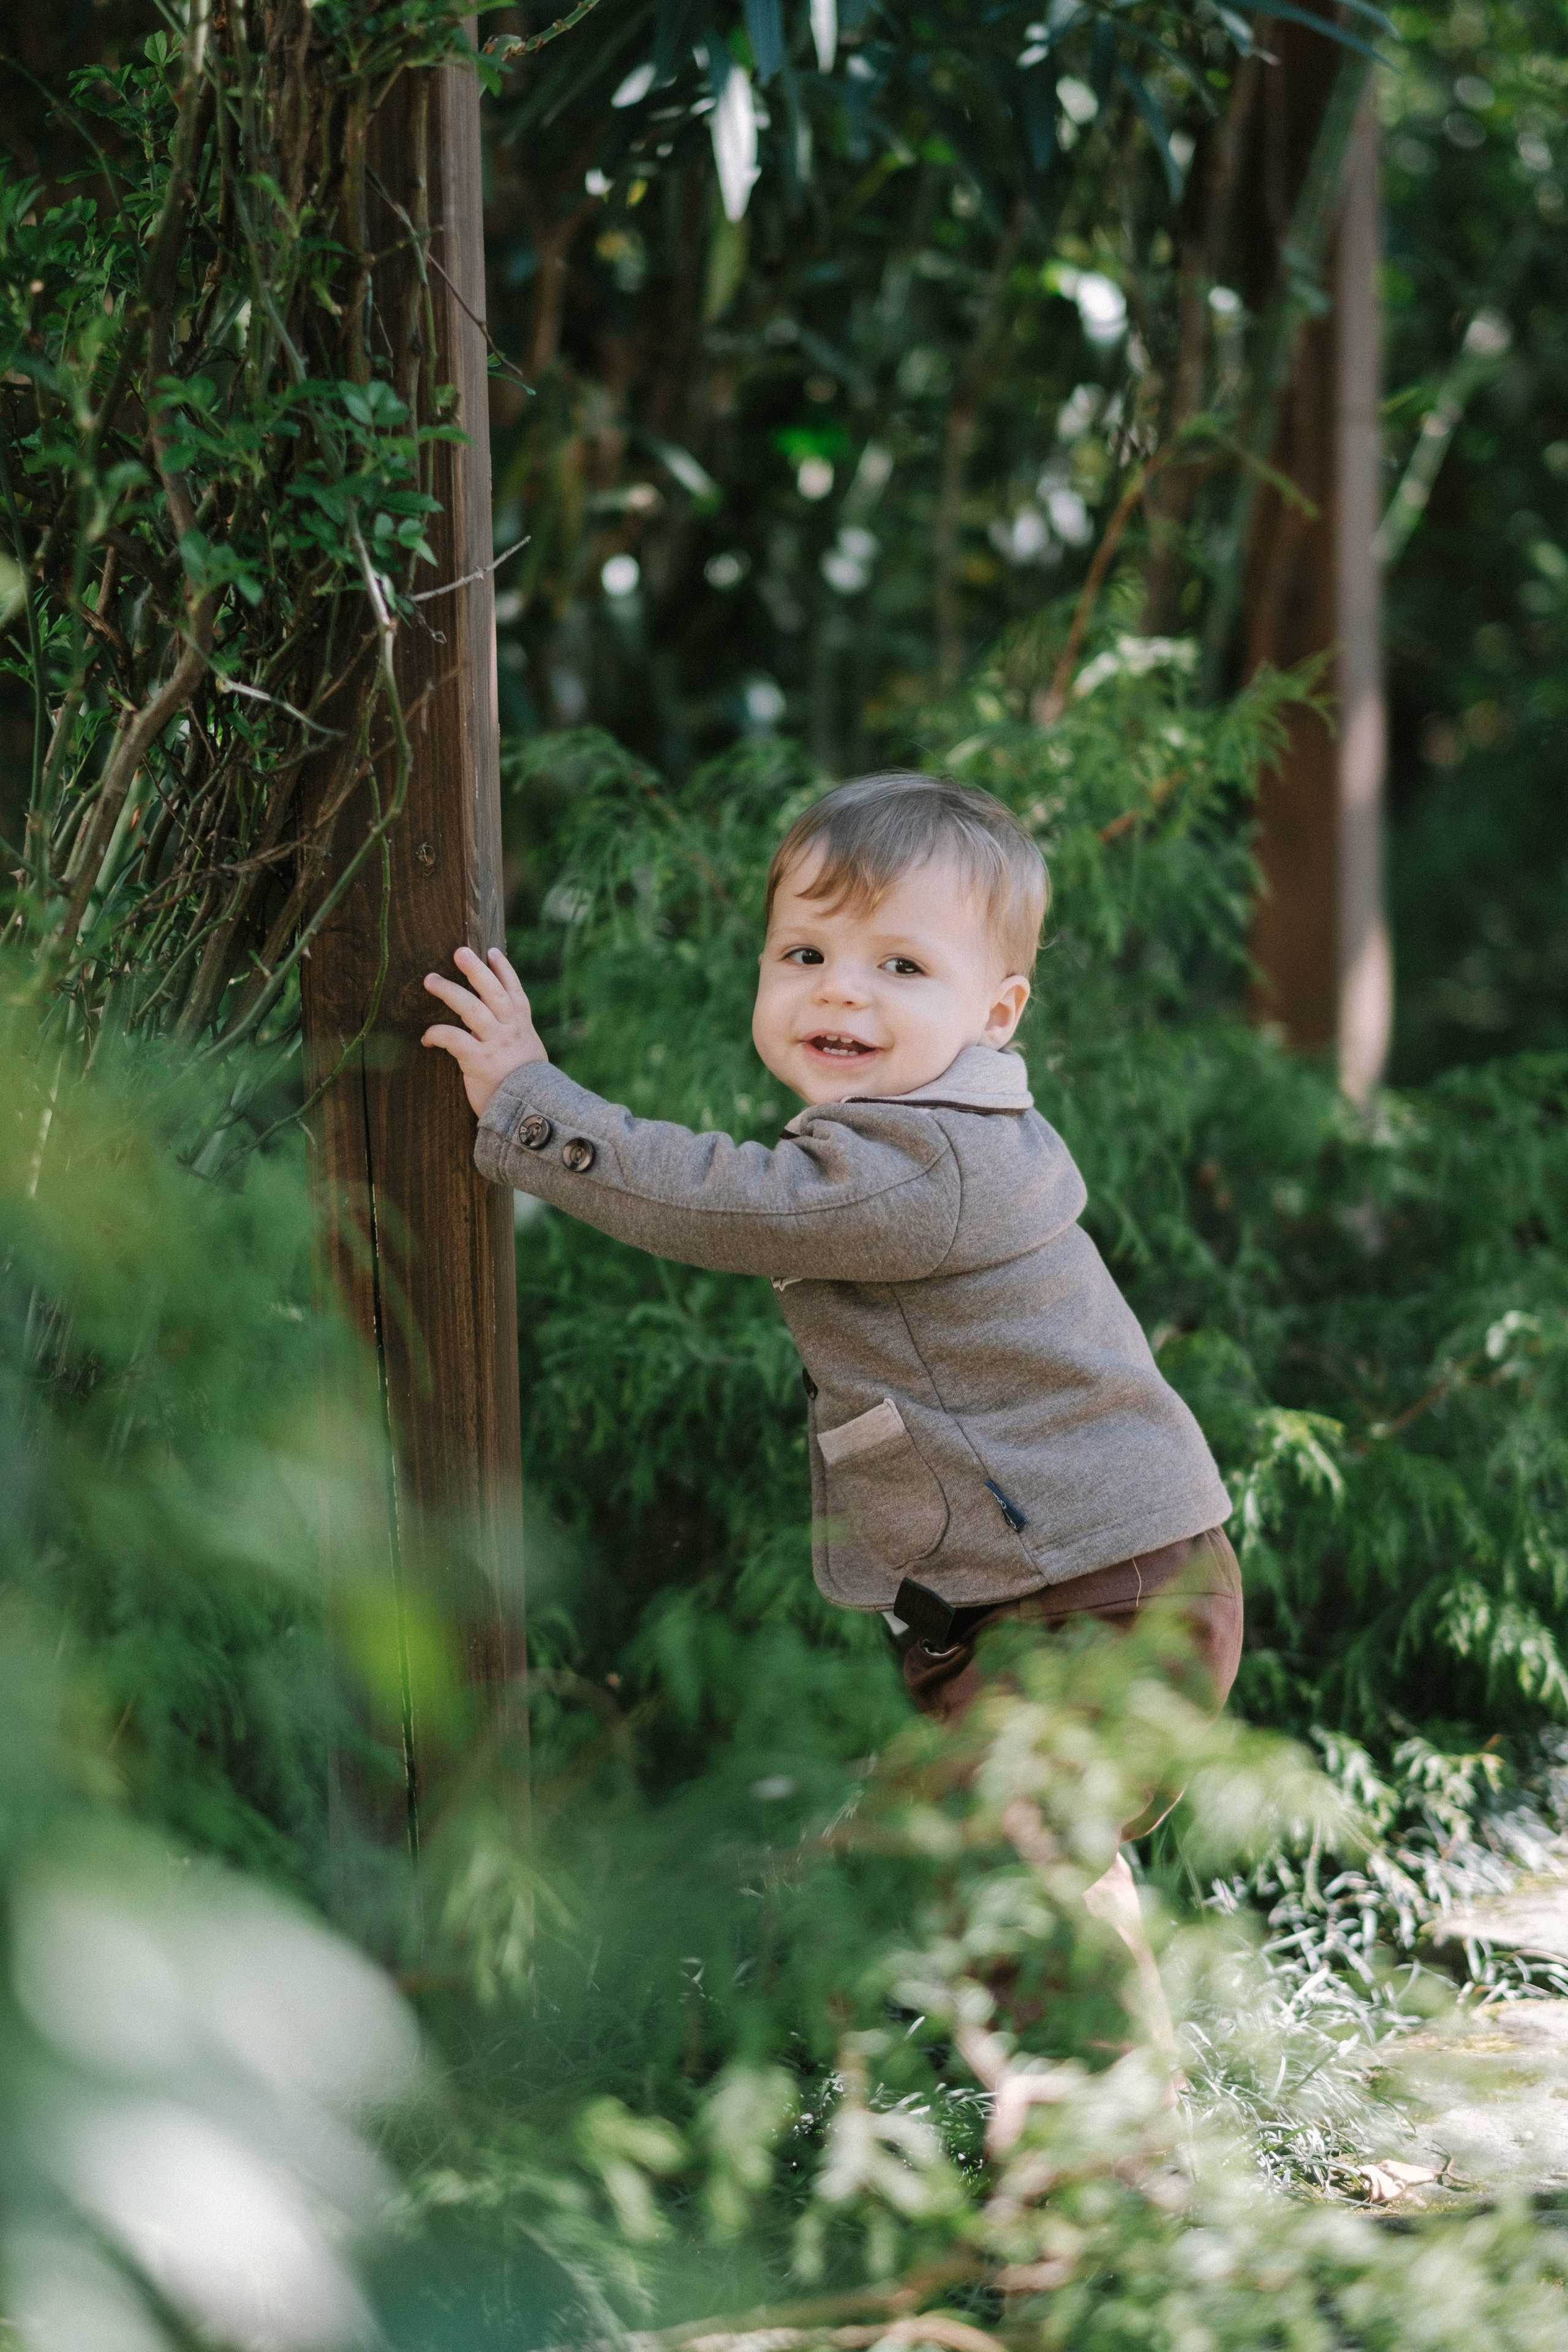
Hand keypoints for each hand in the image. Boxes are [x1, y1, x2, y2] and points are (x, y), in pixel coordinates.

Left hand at [422, 945, 547, 1116]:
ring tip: (431, 979)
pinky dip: (438, 1034)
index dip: (503, 970)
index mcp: (523, 1027)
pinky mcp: (480, 1062)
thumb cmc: (528, 1087)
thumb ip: (515, 1036)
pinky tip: (427, 1037)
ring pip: (471, 1009)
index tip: (490, 951)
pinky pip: (455, 1040)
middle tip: (459, 952)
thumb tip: (501, 1024)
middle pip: (493, 992)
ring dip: (449, 991)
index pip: (514, 991)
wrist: (533, 1114)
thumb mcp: (529, 1055)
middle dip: (476, 970)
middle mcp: (511, 1030)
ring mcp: (496, 1044)